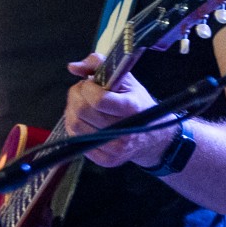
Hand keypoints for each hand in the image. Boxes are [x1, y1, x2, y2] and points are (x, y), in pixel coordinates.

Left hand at [63, 53, 170, 168]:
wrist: (153, 138)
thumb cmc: (139, 105)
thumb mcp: (127, 80)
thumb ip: (100, 65)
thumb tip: (73, 67)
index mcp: (131, 108)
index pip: (97, 99)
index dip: (86, 87)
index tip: (90, 83)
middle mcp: (123, 131)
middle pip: (81, 112)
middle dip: (75, 96)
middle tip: (82, 92)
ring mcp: (114, 148)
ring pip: (74, 127)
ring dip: (72, 111)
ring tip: (83, 105)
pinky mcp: (106, 160)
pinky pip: (76, 141)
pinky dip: (76, 128)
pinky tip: (86, 120)